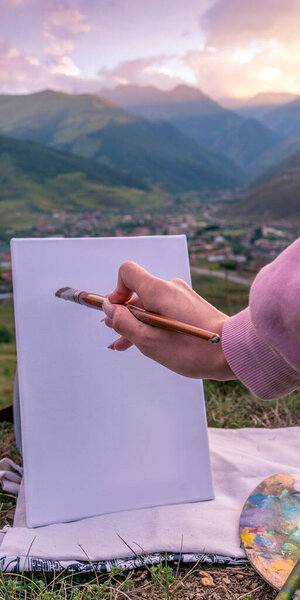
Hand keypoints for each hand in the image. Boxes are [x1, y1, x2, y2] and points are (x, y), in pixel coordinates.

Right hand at [102, 261, 235, 380]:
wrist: (232, 351)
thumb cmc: (191, 349)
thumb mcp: (148, 341)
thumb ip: (123, 323)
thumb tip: (108, 308)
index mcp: (158, 290)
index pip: (127, 272)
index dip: (116, 291)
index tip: (116, 313)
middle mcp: (170, 287)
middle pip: (138, 292)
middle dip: (124, 314)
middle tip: (115, 335)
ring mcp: (183, 296)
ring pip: (151, 305)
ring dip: (138, 323)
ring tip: (124, 345)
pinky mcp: (192, 306)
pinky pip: (165, 310)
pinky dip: (154, 323)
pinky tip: (146, 342)